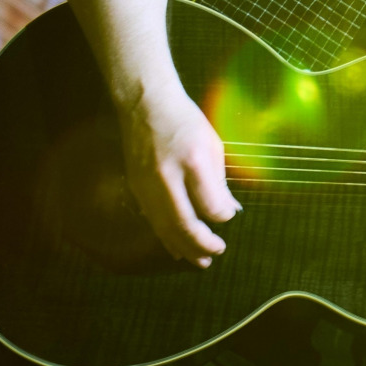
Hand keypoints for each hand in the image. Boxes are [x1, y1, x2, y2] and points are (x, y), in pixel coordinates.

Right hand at [118, 84, 238, 265]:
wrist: (146, 104)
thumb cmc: (185, 121)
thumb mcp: (212, 144)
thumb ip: (219, 180)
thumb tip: (229, 211)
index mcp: (192, 160)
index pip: (209, 203)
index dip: (222, 216)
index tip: (229, 216)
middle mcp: (166, 175)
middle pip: (183, 222)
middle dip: (202, 243)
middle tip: (217, 252)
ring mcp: (147, 184)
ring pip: (165, 227)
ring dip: (184, 248)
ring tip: (201, 261)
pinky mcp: (136, 187)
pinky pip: (152, 220)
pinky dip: (166, 237)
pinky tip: (177, 249)